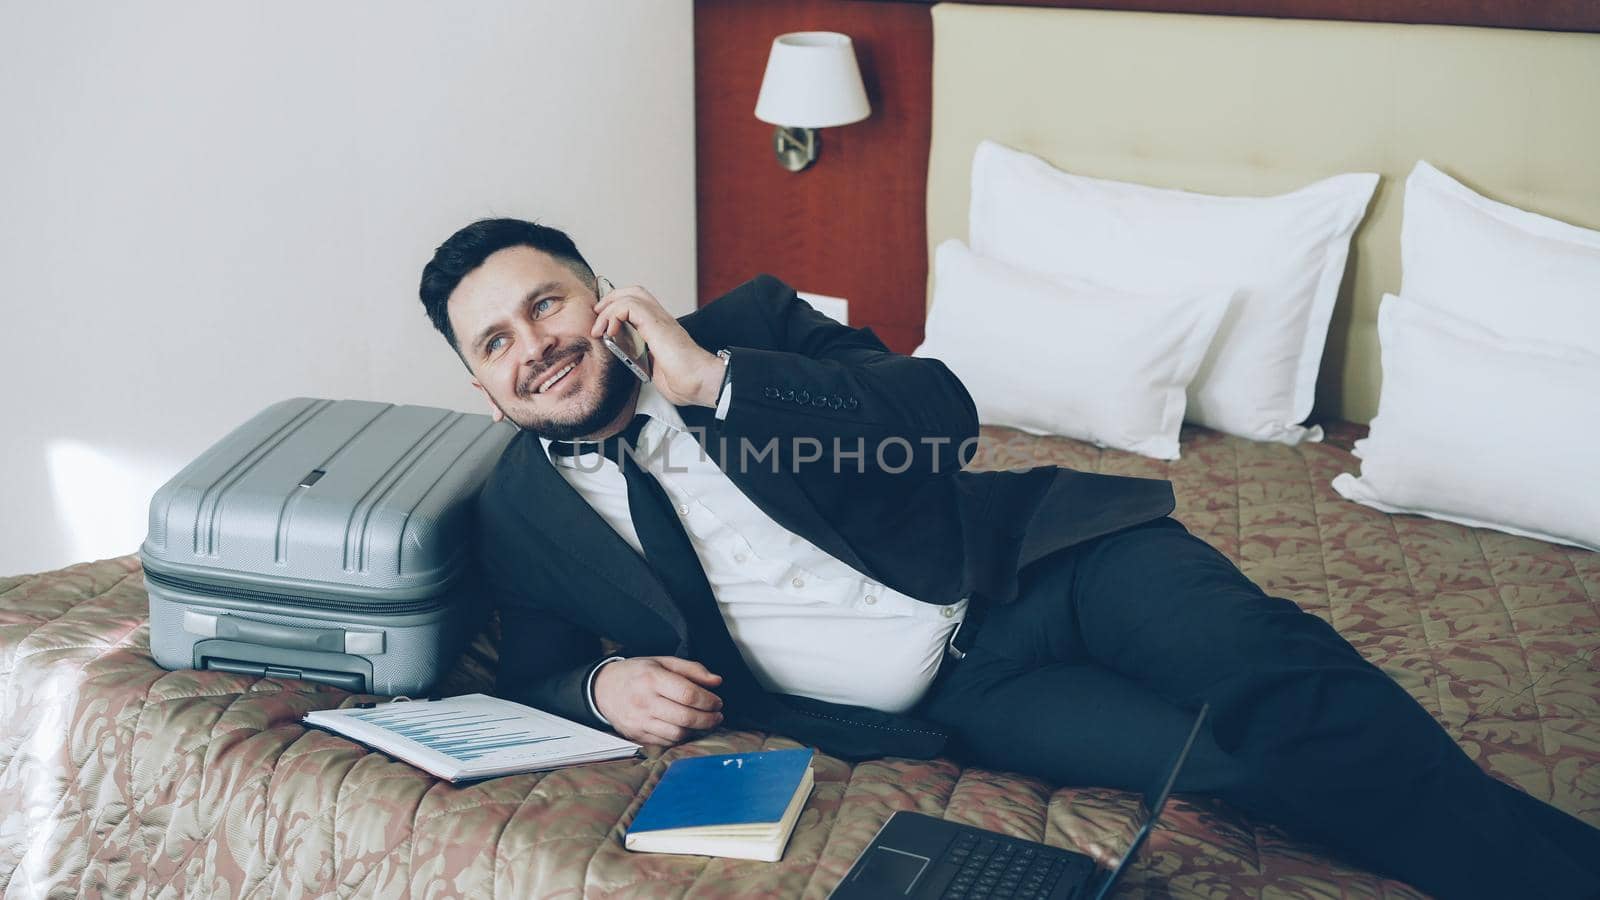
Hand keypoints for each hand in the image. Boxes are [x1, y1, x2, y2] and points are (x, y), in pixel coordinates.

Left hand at [592, 285, 724, 407]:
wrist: (701, 383)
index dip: (617, 308)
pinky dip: (614, 314)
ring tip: (599, 327)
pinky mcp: (656, 324)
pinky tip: (610, 331)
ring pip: (630, 294)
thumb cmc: (685, 382)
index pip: (638, 305)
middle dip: (611, 299)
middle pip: (634, 292)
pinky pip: (629, 306)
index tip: (603, 325)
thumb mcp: (654, 371)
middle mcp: (661, 320)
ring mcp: (660, 320)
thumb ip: (642, 363)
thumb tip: (628, 365)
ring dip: (609, 308)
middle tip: (598, 316)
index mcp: (660, 330)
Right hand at [592, 656, 724, 745]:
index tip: (718, 702)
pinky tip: (686, 729)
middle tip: (717, 715)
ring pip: (677, 733)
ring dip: (697, 730)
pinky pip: (666, 742)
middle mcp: (644, 701)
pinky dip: (681, 738)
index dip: (709, 701)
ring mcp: (639, 721)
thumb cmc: (636, 674)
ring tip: (704, 723)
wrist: (602, 689)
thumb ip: (691, 669)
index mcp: (652, 678)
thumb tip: (716, 681)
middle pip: (686, 717)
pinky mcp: (637, 735)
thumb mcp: (662, 662)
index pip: (688, 694)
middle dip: (708, 719)